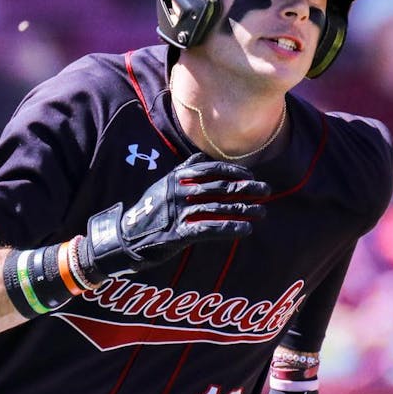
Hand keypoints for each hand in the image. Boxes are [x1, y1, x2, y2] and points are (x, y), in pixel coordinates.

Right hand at [79, 152, 268, 279]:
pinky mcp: (178, 234)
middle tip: (266, 190)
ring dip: (243, 210)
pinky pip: (209, 229)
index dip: (234, 171)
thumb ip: (184, 171)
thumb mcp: (163, 184)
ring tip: (262, 212)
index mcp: (176, 177)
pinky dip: (230, 229)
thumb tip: (204, 156)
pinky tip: (245, 230)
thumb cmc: (149, 211)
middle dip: (246, 188)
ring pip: (218, 208)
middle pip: (219, 187)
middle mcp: (178, 192)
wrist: (126, 237)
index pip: (211, 169)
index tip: (251, 175)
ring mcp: (178, 212)